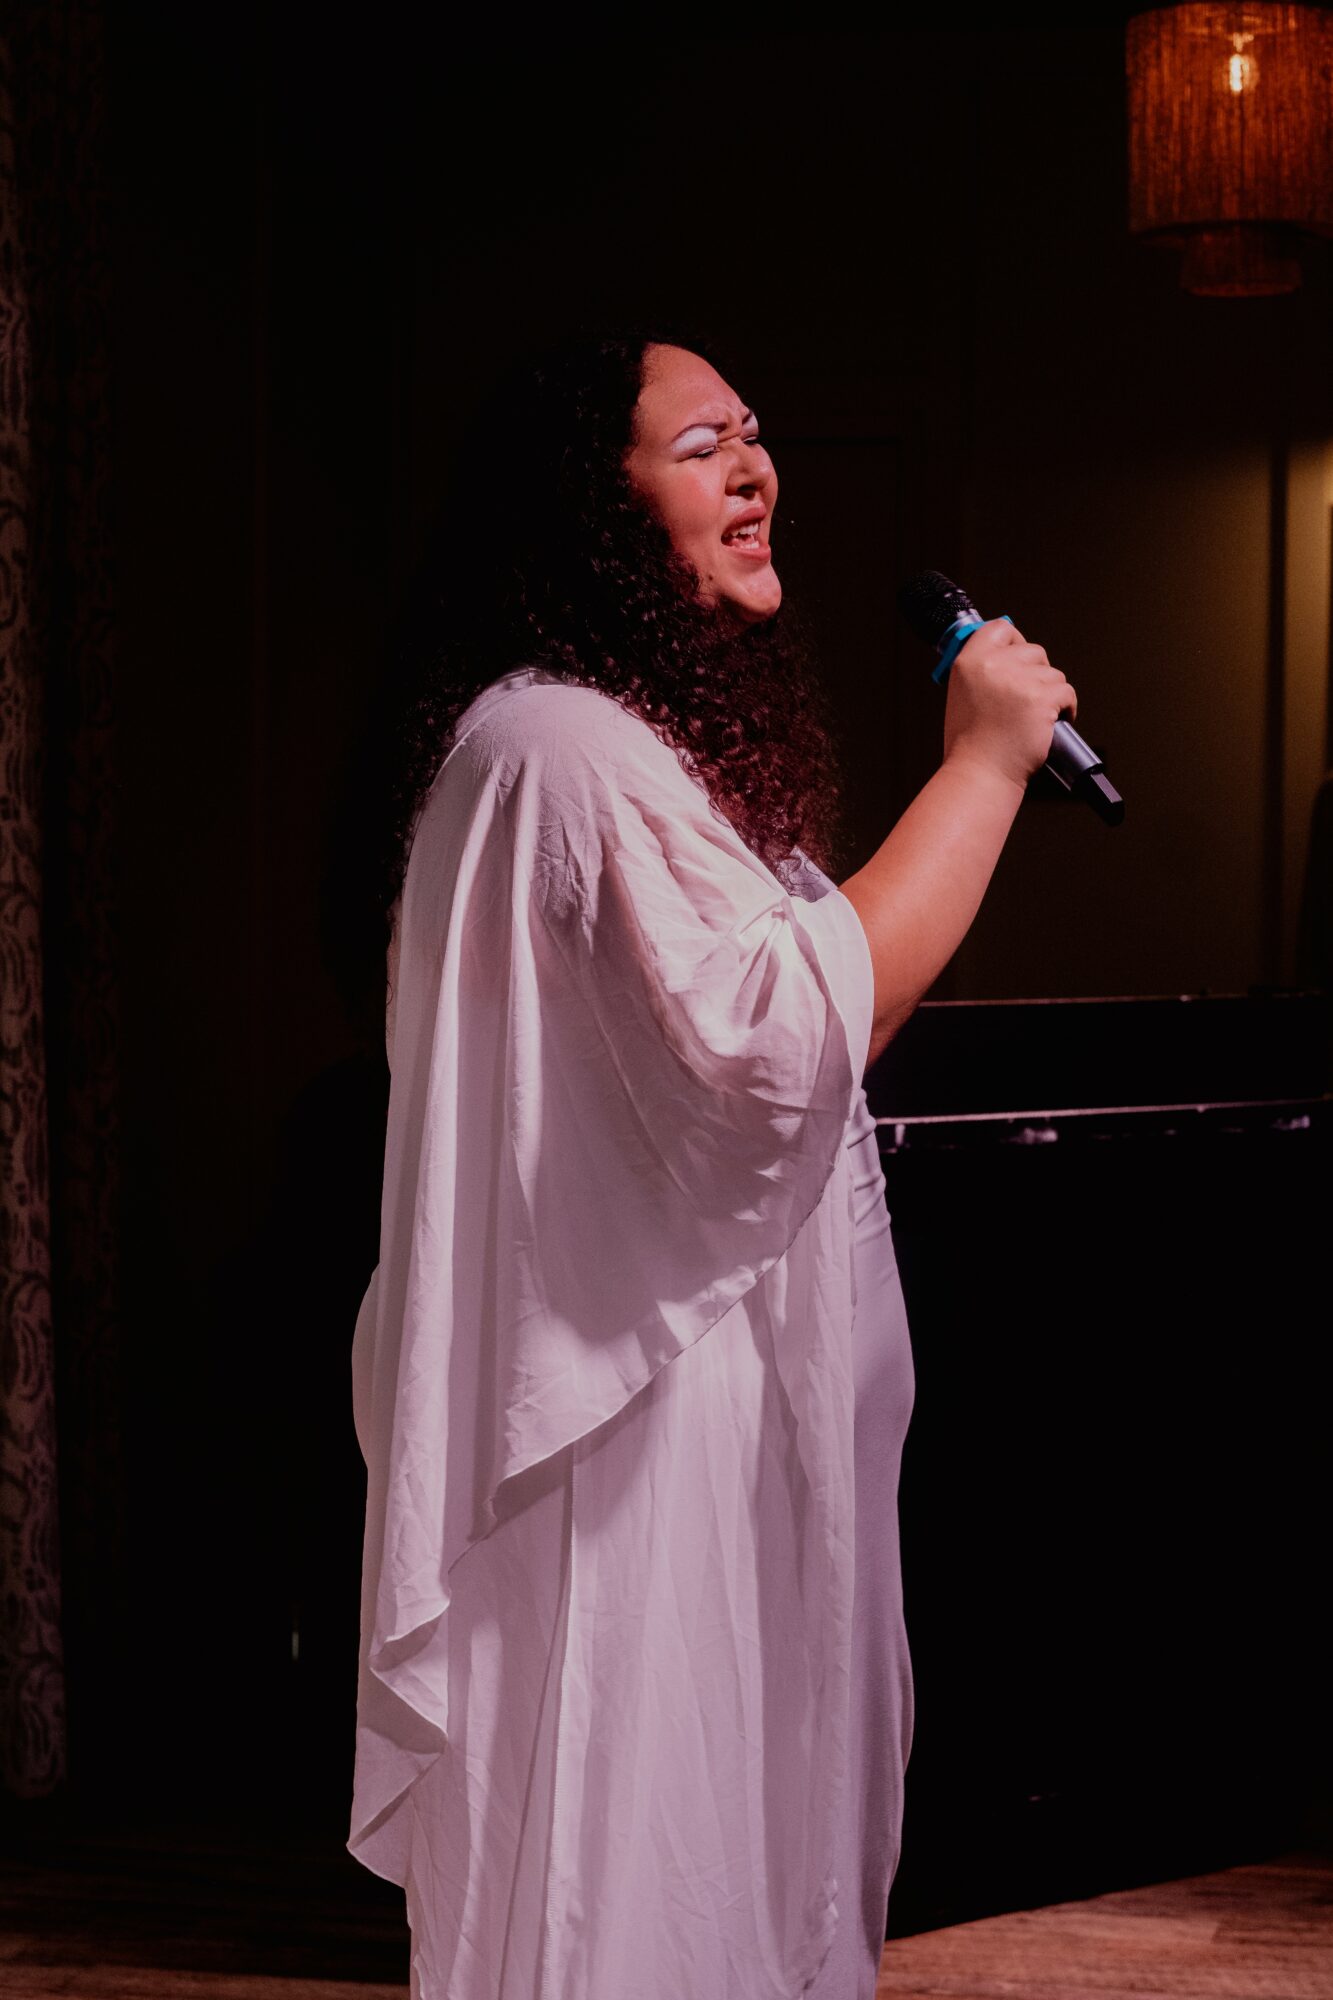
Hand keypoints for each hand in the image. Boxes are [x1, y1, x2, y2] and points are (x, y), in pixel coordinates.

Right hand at [941, 618, 1077, 790]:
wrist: (980, 774)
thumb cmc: (971, 744)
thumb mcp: (963, 695)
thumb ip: (983, 670)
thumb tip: (1010, 656)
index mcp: (969, 661)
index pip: (1000, 628)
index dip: (1015, 641)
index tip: (1018, 655)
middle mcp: (993, 665)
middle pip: (1034, 651)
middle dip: (1037, 674)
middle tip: (1027, 699)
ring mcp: (1018, 680)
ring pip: (1053, 674)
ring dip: (1051, 695)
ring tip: (1033, 719)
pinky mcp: (1041, 699)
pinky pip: (1067, 692)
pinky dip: (1065, 709)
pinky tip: (1049, 724)